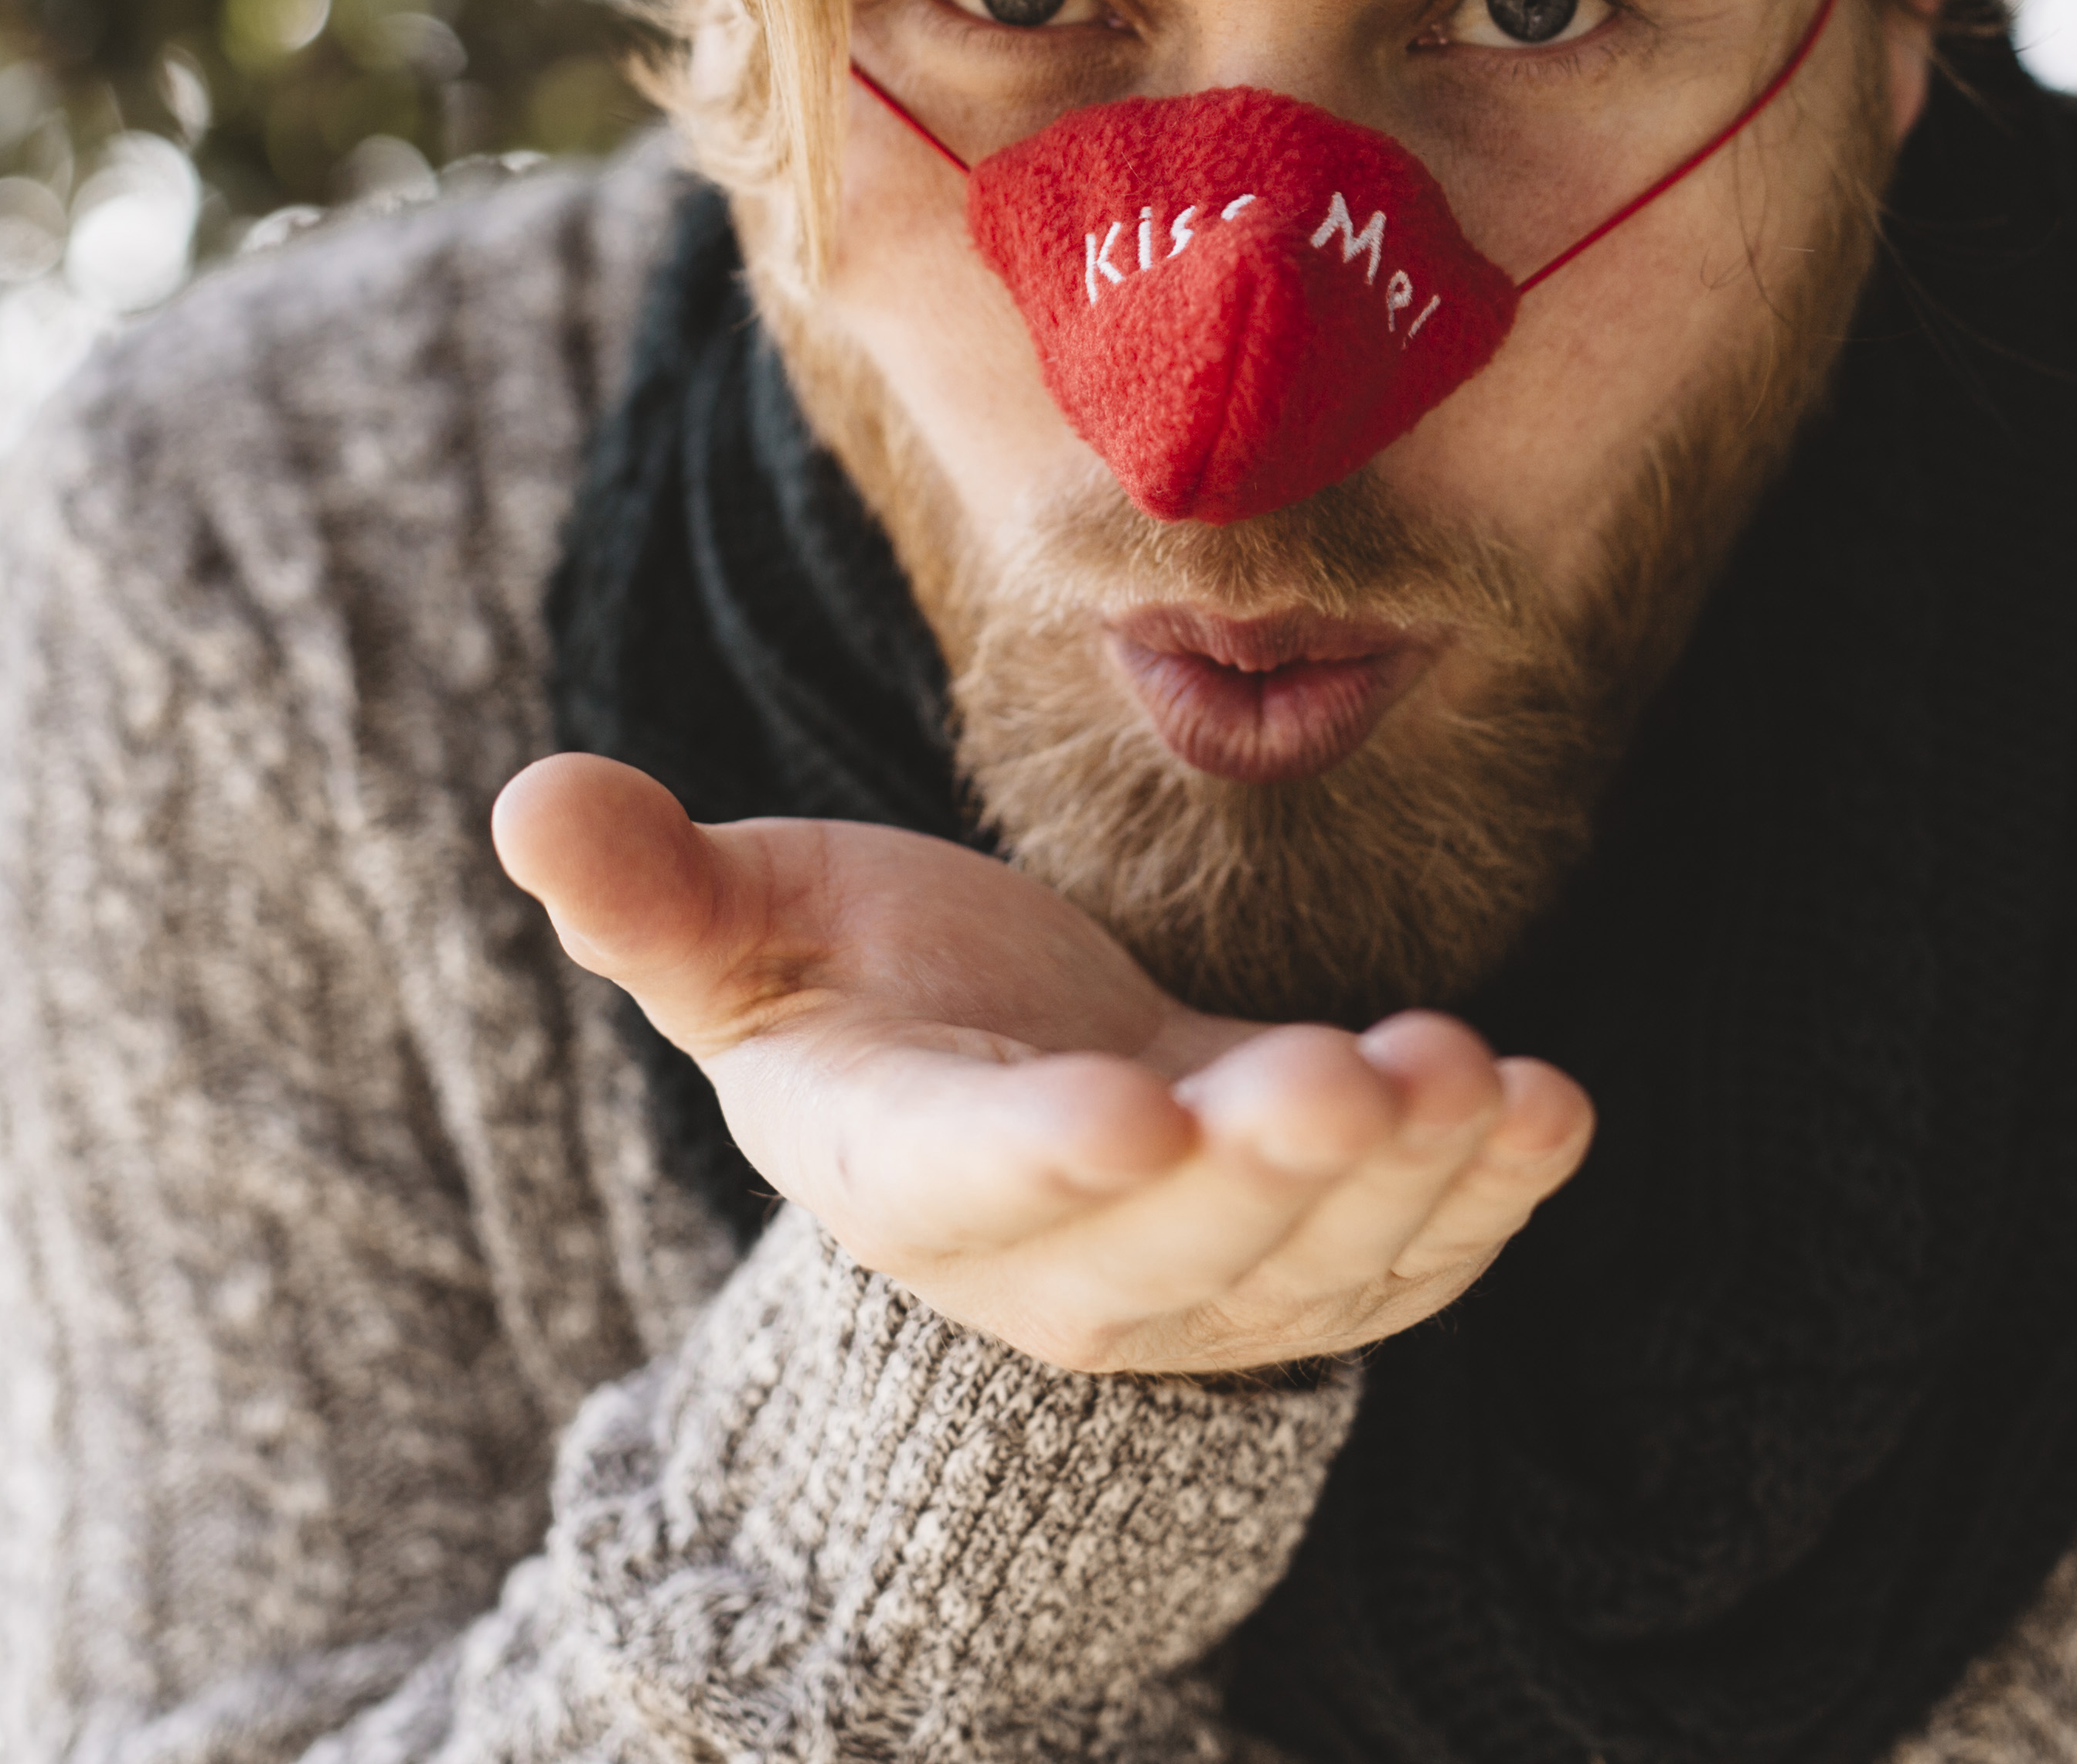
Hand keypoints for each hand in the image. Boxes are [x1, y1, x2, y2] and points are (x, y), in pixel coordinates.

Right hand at [491, 752, 1593, 1376]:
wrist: (989, 1100)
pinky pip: (1406, 1267)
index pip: (969, 1181)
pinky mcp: (1307, 1270)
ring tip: (1475, 1074)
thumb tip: (529, 796)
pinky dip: (1484, 1205)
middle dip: (1265, 1172)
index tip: (1124, 1115)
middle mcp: (1051, 1256)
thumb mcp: (751, 934)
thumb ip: (654, 890)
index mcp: (900, 1164)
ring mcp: (1193, 1280)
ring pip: (1306, 1270)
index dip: (1045, 1158)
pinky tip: (1547, 1110)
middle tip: (1354, 1079)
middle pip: (1166, 1248)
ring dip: (1405, 1185)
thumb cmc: (861, 989)